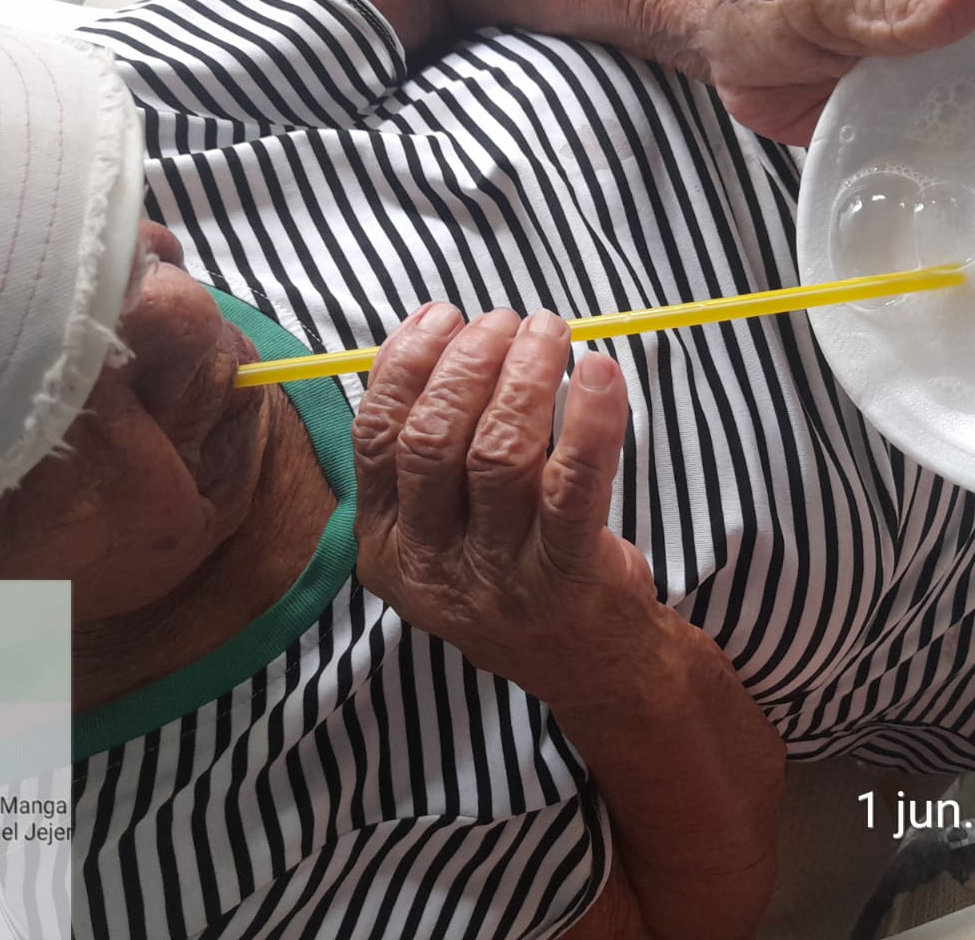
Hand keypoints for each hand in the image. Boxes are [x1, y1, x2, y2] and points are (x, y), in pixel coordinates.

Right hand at [351, 303, 666, 710]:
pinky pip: (574, 485)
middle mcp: (431, 563)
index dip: (406, 364)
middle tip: (507, 319)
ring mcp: (497, 576)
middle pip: (432, 441)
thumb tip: (440, 331)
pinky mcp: (564, 577)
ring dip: (524, 376)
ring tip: (549, 331)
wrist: (582, 659)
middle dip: (469, 362)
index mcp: (384, 542)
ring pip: (499, 456)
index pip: (376, 437)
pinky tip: (599, 372)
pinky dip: (589, 419)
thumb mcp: (442, 522)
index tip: (443, 315)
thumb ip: (428, 445)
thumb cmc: (510, 564)